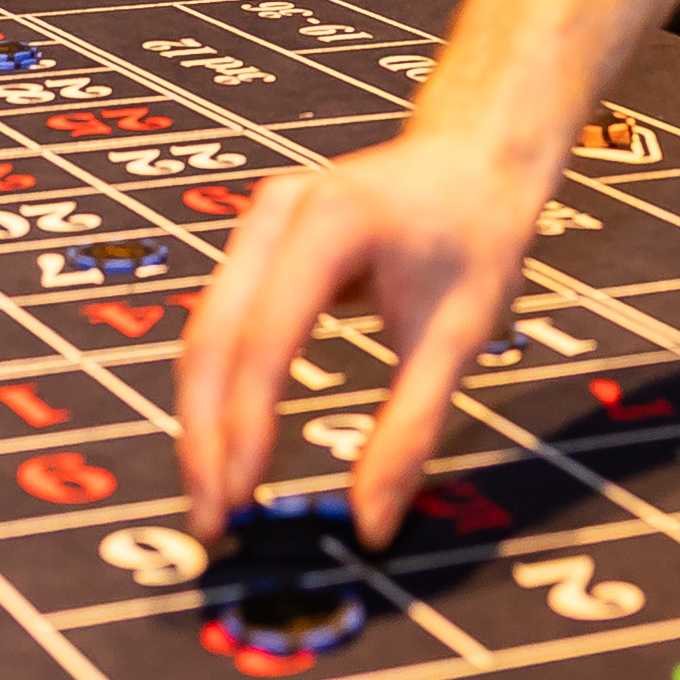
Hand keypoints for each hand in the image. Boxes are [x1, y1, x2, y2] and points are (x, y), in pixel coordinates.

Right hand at [172, 124, 554, 544]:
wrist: (476, 156)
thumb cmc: (477, 233)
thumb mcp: (460, 335)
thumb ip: (410, 430)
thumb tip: (370, 524)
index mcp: (328, 223)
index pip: (265, 341)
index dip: (244, 428)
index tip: (240, 501)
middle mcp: (276, 213)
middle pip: (213, 338)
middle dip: (205, 436)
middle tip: (211, 520)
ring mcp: (258, 223)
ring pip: (206, 334)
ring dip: (203, 418)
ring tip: (214, 497)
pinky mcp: (257, 243)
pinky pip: (221, 323)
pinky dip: (219, 388)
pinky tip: (226, 444)